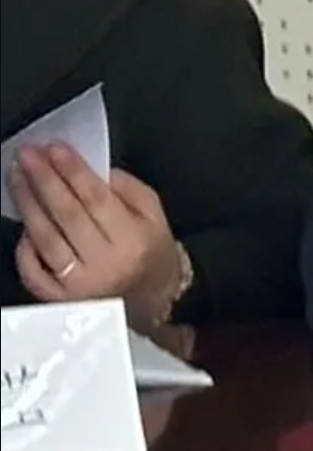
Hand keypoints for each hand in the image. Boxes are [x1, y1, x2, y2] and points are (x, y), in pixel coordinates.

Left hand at [9, 145, 183, 328]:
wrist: (151, 300)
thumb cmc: (152, 252)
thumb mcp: (156, 215)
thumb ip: (128, 189)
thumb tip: (92, 170)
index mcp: (133, 241)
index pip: (96, 199)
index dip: (73, 171)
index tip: (55, 149)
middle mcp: (105, 265)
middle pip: (67, 215)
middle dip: (45, 181)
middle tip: (27, 156)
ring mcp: (78, 286)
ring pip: (46, 239)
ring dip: (28, 204)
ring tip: (17, 177)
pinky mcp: (59, 301)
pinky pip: (33, 270)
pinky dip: (24, 246)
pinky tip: (24, 223)